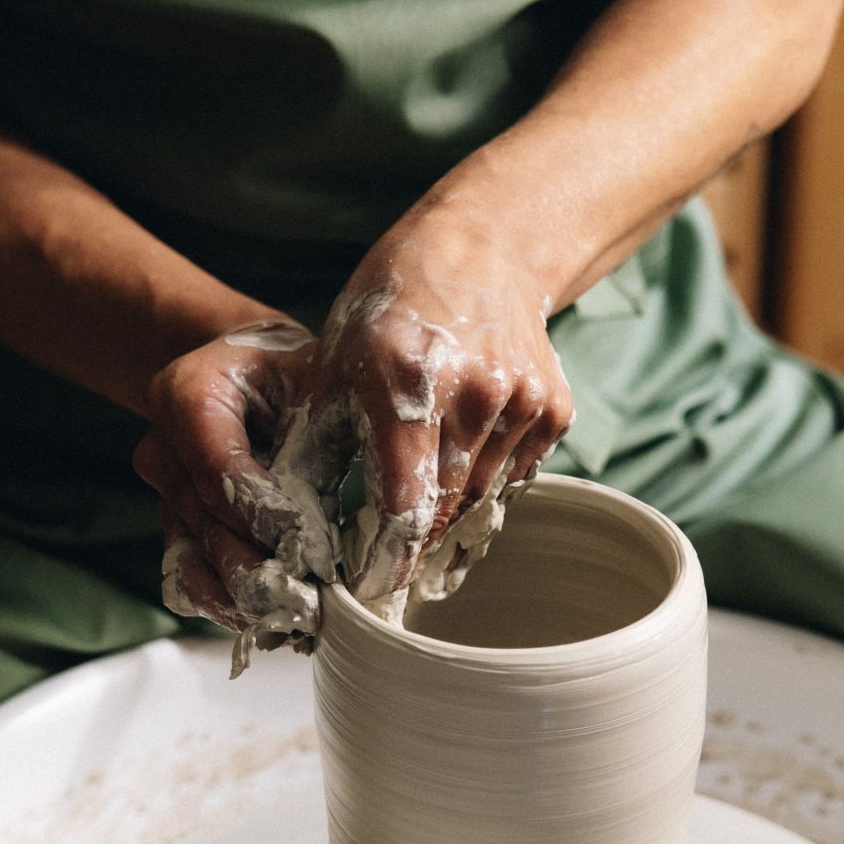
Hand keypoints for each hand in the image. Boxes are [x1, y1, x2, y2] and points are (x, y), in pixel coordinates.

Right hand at [133, 319, 349, 652]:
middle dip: (261, 568)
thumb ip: (334, 435)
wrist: (268, 381)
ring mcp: (164, 496)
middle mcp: (163, 447)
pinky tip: (279, 621)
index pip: (216, 466)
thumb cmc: (306, 377)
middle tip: (314, 603)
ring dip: (247, 599)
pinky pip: (189, 583)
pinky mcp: (176, 532)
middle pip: (206, 523)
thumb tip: (382, 511)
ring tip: (302, 621)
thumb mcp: (327, 382)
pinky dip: (233, 607)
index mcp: (188, 393)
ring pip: (194, 563)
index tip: (312, 548)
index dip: (262, 513)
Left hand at [318, 211, 574, 604]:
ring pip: (481, 500)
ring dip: (447, 522)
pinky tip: (456, 471)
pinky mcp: (554, 410)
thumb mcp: (333, 364)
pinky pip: (513, 477)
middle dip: (412, 550)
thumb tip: (288, 528)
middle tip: (383, 581)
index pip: (404, 501)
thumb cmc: (390, 308)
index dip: (388, 559)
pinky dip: (482, 487)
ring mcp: (521, 401)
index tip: (368, 595)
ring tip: (414, 535)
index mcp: (405, 380)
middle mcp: (472, 392)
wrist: (482, 248)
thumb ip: (316, 445)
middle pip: (444, 510)